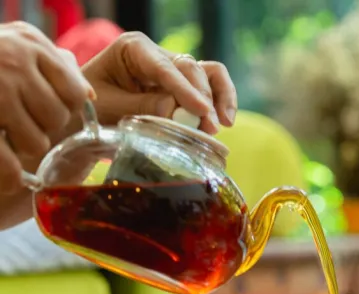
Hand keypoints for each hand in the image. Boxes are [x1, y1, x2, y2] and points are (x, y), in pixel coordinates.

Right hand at [0, 22, 91, 194]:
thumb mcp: (18, 44)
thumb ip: (54, 65)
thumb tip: (89, 96)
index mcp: (30, 43)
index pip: (75, 93)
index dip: (65, 107)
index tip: (46, 107)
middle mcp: (13, 63)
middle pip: (57, 119)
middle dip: (43, 126)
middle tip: (22, 120)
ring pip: (36, 142)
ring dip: (24, 145)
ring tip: (7, 132)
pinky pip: (6, 163)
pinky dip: (9, 176)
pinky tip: (11, 179)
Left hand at [82, 32, 236, 133]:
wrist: (84, 117)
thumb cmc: (90, 108)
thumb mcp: (110, 108)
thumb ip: (142, 107)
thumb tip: (177, 112)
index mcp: (134, 49)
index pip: (165, 68)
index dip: (186, 90)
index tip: (202, 110)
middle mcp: (158, 55)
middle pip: (192, 69)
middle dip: (203, 98)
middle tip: (208, 128)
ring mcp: (174, 70)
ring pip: (209, 73)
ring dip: (220, 97)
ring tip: (223, 123)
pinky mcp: (185, 87)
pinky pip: (211, 87)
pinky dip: (220, 101)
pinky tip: (224, 122)